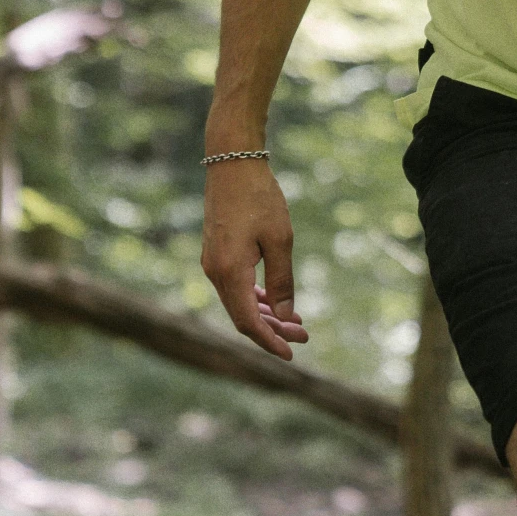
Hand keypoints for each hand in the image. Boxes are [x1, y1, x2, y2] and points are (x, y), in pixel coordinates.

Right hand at [201, 158, 305, 360]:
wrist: (232, 163)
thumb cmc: (259, 198)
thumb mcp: (280, 240)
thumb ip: (282, 280)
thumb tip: (287, 316)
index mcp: (229, 272)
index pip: (248, 322)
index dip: (270, 341)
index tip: (291, 353)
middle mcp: (215, 272)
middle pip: (242, 316)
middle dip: (273, 330)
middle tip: (304, 335)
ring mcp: (212, 263)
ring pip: (238, 302)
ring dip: (265, 315)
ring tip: (295, 322)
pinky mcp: (216, 254)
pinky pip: (234, 287)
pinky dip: (255, 298)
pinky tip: (274, 301)